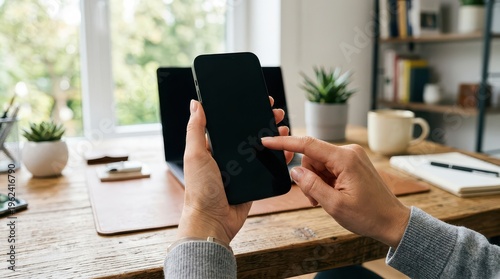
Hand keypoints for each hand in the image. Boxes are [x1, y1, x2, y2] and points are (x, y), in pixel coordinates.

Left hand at [177, 98, 289, 245]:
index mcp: (213, 147)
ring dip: (274, 138)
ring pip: (261, 149)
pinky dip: (278, 158)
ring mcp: (241, 169)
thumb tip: (195, 104)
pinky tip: (286, 150)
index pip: (231, 124)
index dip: (243, 112)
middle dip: (263, 122)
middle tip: (276, 113)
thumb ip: (196, 129)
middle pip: (249, 134)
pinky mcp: (252, 182)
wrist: (213, 220)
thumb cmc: (200, 189)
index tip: (257, 102)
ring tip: (284, 129)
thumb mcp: (195, 154)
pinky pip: (268, 167)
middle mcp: (227, 156)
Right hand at [261, 136, 410, 247]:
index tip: (267, 141)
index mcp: (345, 158)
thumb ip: (311, 185)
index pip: (308, 144)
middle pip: (312, 157)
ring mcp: (352, 157)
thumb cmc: (368, 216)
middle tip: (315, 199)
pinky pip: (329, 167)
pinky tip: (332, 195)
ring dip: (316, 181)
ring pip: (319, 163)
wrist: (392, 221)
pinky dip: (325, 181)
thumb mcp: (334, 205)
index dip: (284, 143)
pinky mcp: (353, 163)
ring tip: (325, 200)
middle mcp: (349, 152)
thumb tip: (294, 171)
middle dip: (308, 177)